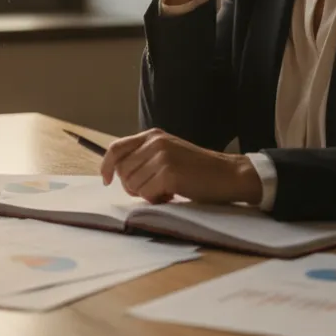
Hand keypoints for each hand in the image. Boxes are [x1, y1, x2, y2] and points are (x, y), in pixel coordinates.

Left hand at [99, 128, 262, 205]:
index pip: (116, 148)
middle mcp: (155, 142)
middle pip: (122, 171)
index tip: (107, 180)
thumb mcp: (168, 153)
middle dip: (132, 186)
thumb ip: (146, 157)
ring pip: (132, 184)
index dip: (106, 166)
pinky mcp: (169, 173)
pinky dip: (156, 200)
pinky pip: (146, 194)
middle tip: (154, 190)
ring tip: (166, 191)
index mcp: (152, 135)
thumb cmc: (198, 169)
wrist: (228, 174)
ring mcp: (162, 157)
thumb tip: (117, 173)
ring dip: (146, 194)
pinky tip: (172, 195)